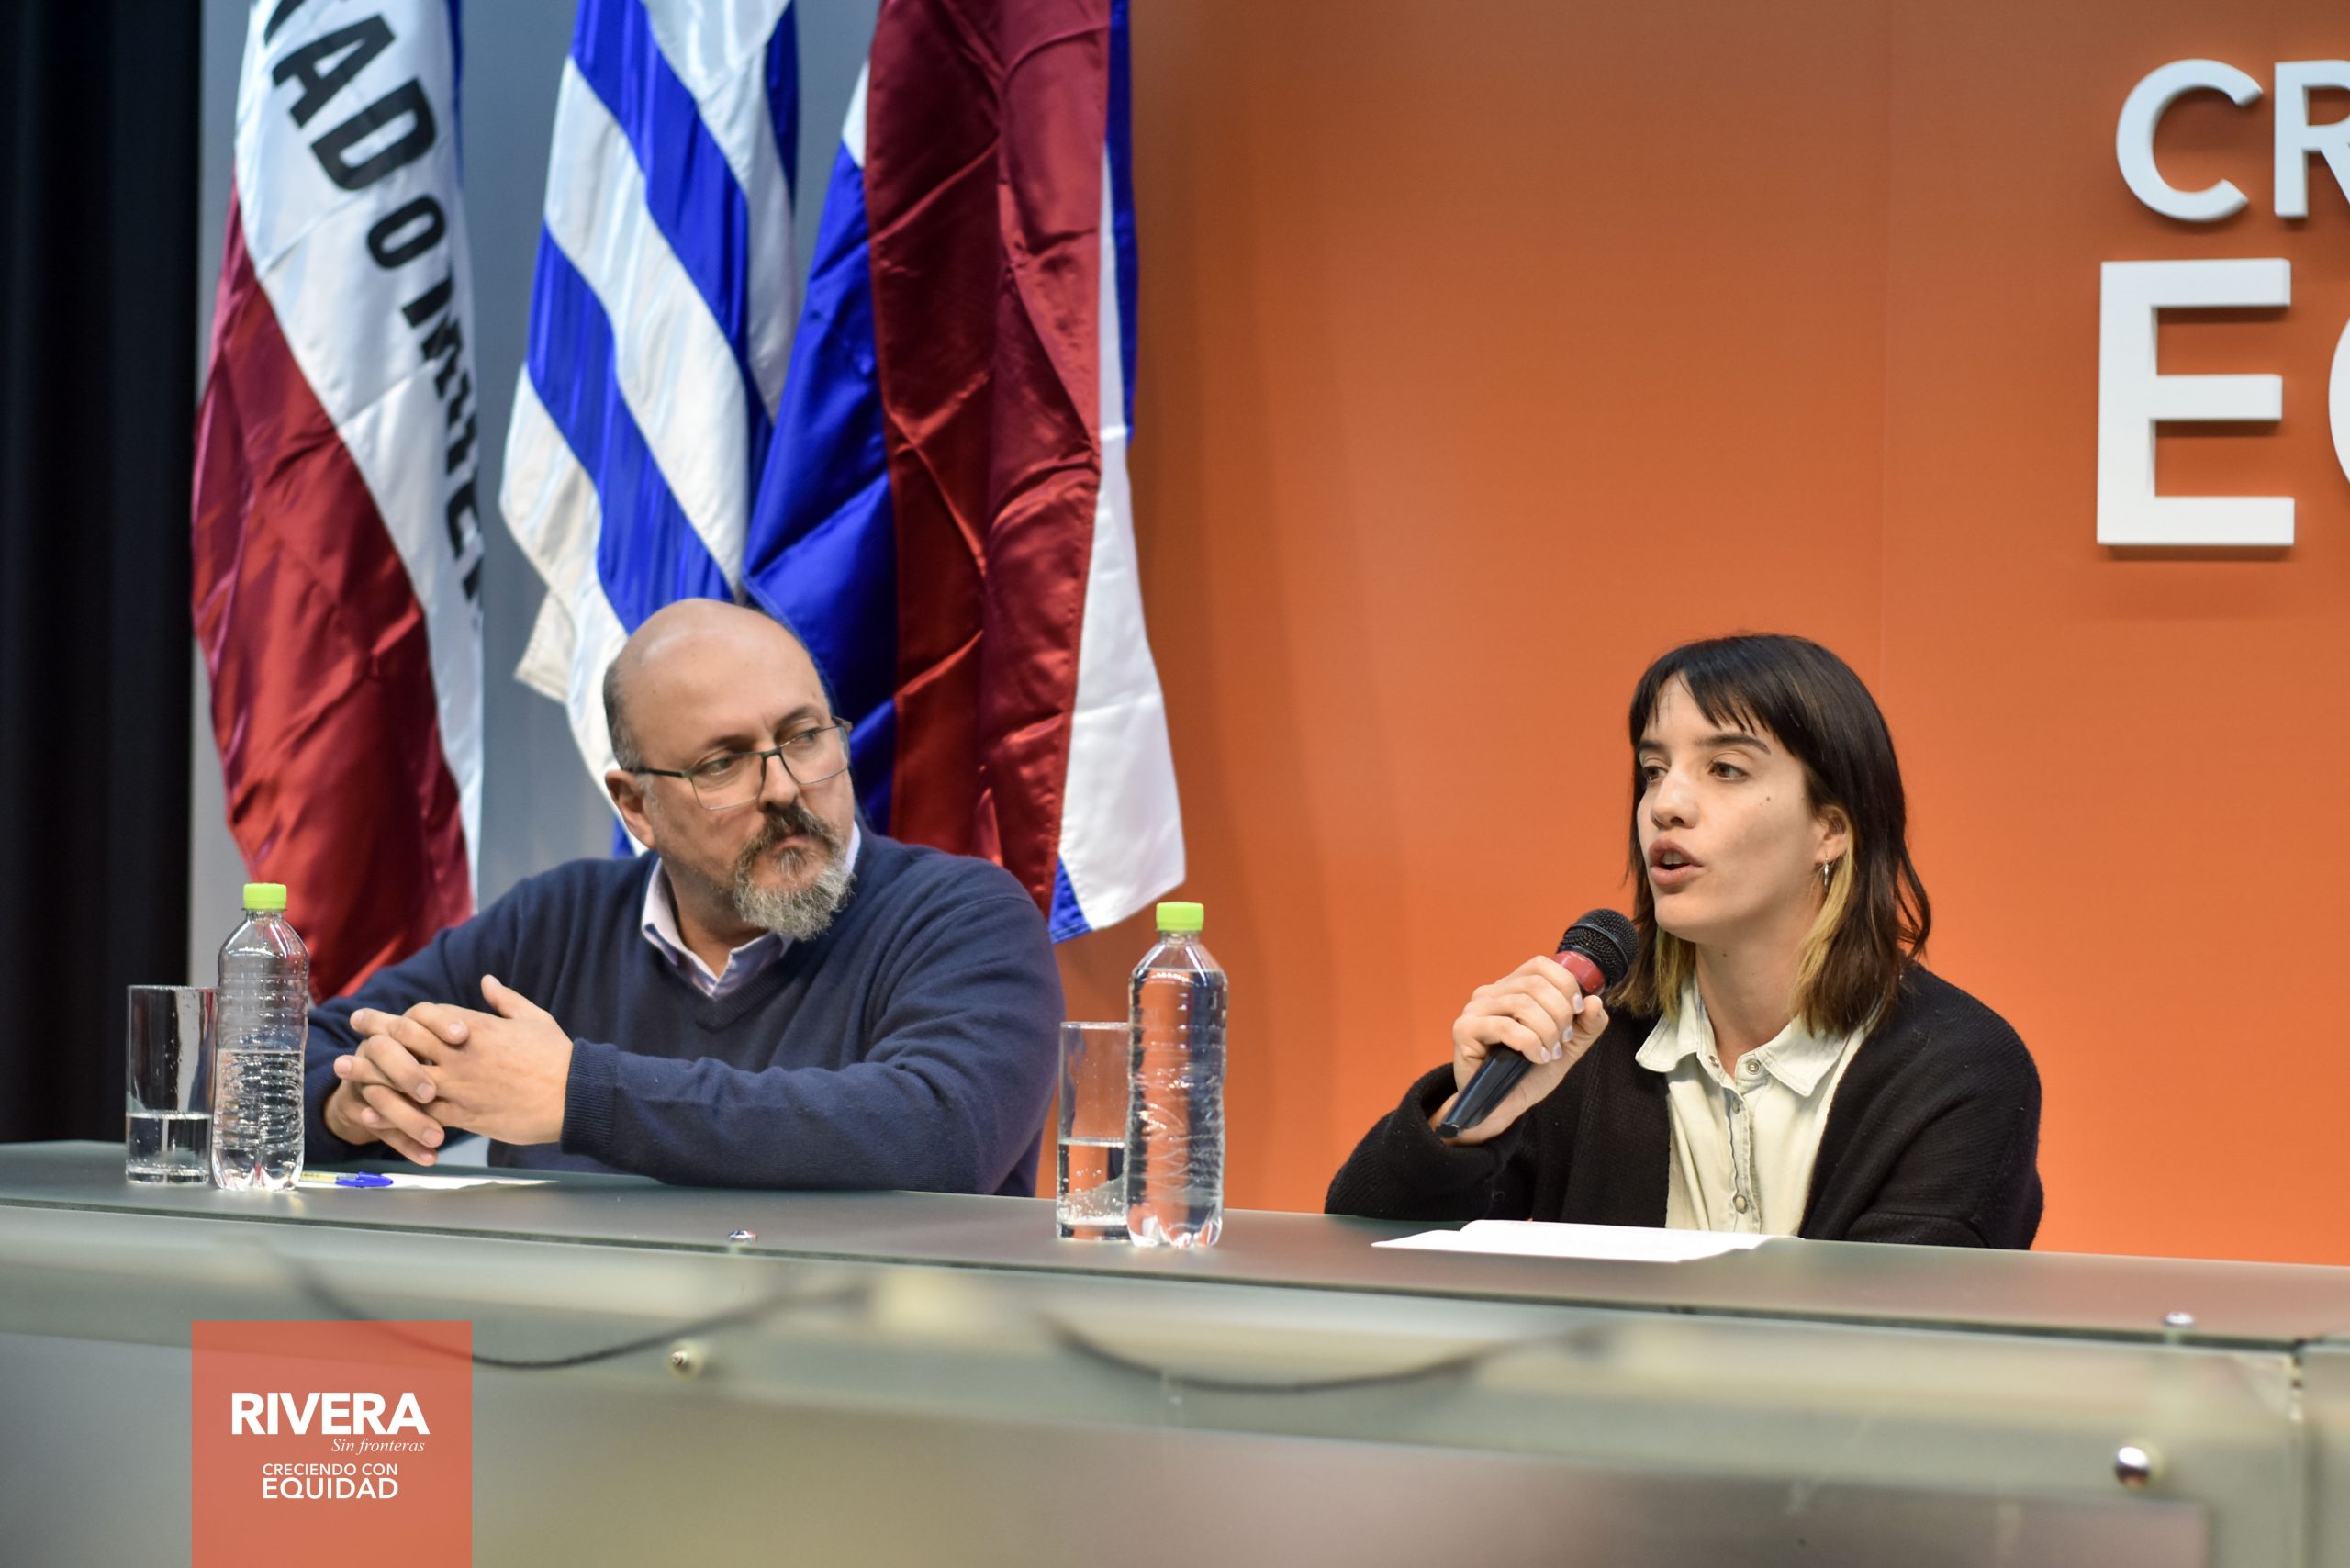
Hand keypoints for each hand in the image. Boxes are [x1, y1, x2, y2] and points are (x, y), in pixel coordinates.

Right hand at [323, 1008, 460, 1165]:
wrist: (378, 1079)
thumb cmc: (435, 1051)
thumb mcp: (457, 1032)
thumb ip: (475, 1010)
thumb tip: (490, 982)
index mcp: (409, 1026)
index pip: (417, 1017)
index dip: (440, 1024)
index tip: (463, 1035)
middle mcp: (383, 1050)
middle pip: (387, 1054)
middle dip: (410, 1074)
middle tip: (433, 1093)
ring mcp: (369, 1081)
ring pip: (381, 1097)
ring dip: (408, 1118)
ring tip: (437, 1138)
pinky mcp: (367, 1111)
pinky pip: (382, 1128)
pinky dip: (405, 1143)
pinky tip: (428, 1158)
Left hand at [367, 975, 574, 1147]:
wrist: (572, 1096)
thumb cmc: (556, 1055)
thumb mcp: (533, 1018)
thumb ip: (504, 999)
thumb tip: (486, 981)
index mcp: (475, 1027)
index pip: (425, 1015)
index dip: (400, 1014)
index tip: (384, 1012)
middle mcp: (460, 1054)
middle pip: (406, 1040)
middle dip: (376, 1031)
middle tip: (355, 1024)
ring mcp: (458, 1085)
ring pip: (403, 1077)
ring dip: (371, 1071)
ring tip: (344, 1068)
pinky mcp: (463, 1115)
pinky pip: (418, 1113)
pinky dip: (392, 1111)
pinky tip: (369, 1109)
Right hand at [1432, 954, 1609, 1144]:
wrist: (1502, 1107)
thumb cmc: (1528, 1073)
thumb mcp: (1567, 1047)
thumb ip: (1586, 1025)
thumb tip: (1595, 1002)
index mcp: (1512, 988)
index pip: (1539, 965)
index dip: (1565, 983)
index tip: (1578, 1011)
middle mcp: (1490, 993)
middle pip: (1535, 984)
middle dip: (1560, 1013)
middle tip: (1563, 1040)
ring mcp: (1475, 1010)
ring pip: (1522, 1004)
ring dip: (1546, 1031)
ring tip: (1550, 1052)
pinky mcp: (1464, 1029)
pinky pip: (1505, 1027)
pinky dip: (1530, 1043)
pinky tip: (1537, 1058)